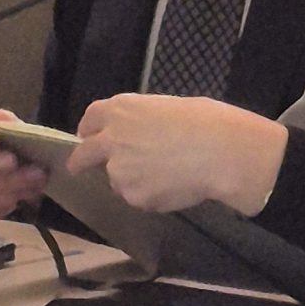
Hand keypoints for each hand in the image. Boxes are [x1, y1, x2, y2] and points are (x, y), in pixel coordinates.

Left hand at [68, 94, 287, 215]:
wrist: (224, 153)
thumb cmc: (209, 123)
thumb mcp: (170, 108)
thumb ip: (145, 122)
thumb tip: (143, 135)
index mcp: (122, 110)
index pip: (91, 119)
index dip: (91, 130)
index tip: (91, 137)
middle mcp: (112, 138)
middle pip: (84, 154)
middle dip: (81, 162)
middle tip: (80, 168)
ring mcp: (119, 170)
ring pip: (117, 180)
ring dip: (132, 180)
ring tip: (168, 175)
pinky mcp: (133, 195)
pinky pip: (139, 198)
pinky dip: (152, 196)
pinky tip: (176, 186)